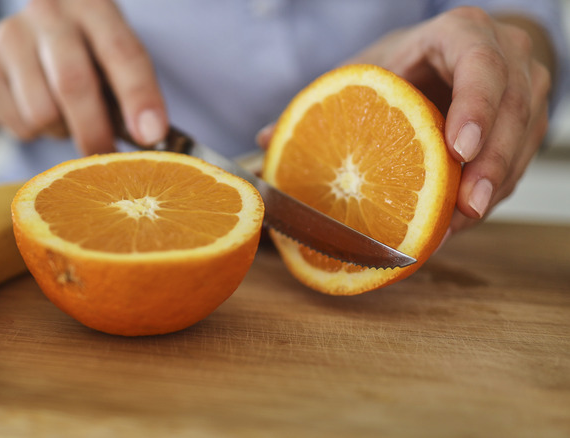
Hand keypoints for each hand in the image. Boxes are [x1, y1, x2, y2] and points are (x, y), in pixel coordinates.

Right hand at [0, 0, 166, 153]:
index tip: (150, 135)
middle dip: (95, 131)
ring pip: (42, 113)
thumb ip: (130, 94)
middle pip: (73, 83)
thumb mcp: (110, 64)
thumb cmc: (80, 60)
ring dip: (61, 131)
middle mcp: (49, 11)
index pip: (122, 52)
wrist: (13, 50)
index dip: (139, 96)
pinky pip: (19, 125)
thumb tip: (151, 137)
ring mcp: (10, 35)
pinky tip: (35, 110)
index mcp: (93, 6)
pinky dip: (35, 133)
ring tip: (65, 116)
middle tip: (108, 158)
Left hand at [343, 6, 552, 234]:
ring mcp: (526, 87)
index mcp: (460, 32)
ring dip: (493, 188)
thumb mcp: (366, 72)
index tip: (456, 151)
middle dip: (490, 164)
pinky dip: (490, 194)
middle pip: (512, 109)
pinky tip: (458, 223)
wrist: (444, 59)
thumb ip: (328, 102)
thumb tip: (271, 139)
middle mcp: (505, 53)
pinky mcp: (530, 122)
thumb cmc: (401, 65)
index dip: (474, 108)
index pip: (479, 65)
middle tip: (466, 206)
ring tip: (456, 227)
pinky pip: (519, 163)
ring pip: (523, 140)